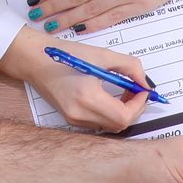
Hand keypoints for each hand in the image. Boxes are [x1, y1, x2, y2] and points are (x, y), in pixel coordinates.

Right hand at [0, 30, 152, 131]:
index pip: (124, 115)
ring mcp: (74, 119)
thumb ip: (130, 67)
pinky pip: (100, 124)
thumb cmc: (67, 55)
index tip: (142, 90)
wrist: (36, 61)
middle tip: (136, 91)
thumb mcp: (103, 55)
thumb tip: (145, 83)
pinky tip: (111, 98)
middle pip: (120, 125)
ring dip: (124, 113)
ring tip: (124, 93)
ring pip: (111, 127)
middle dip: (134, 109)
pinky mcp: (71, 120)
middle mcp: (79, 113)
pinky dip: (111, 114)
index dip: (139, 104)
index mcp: (87, 96)